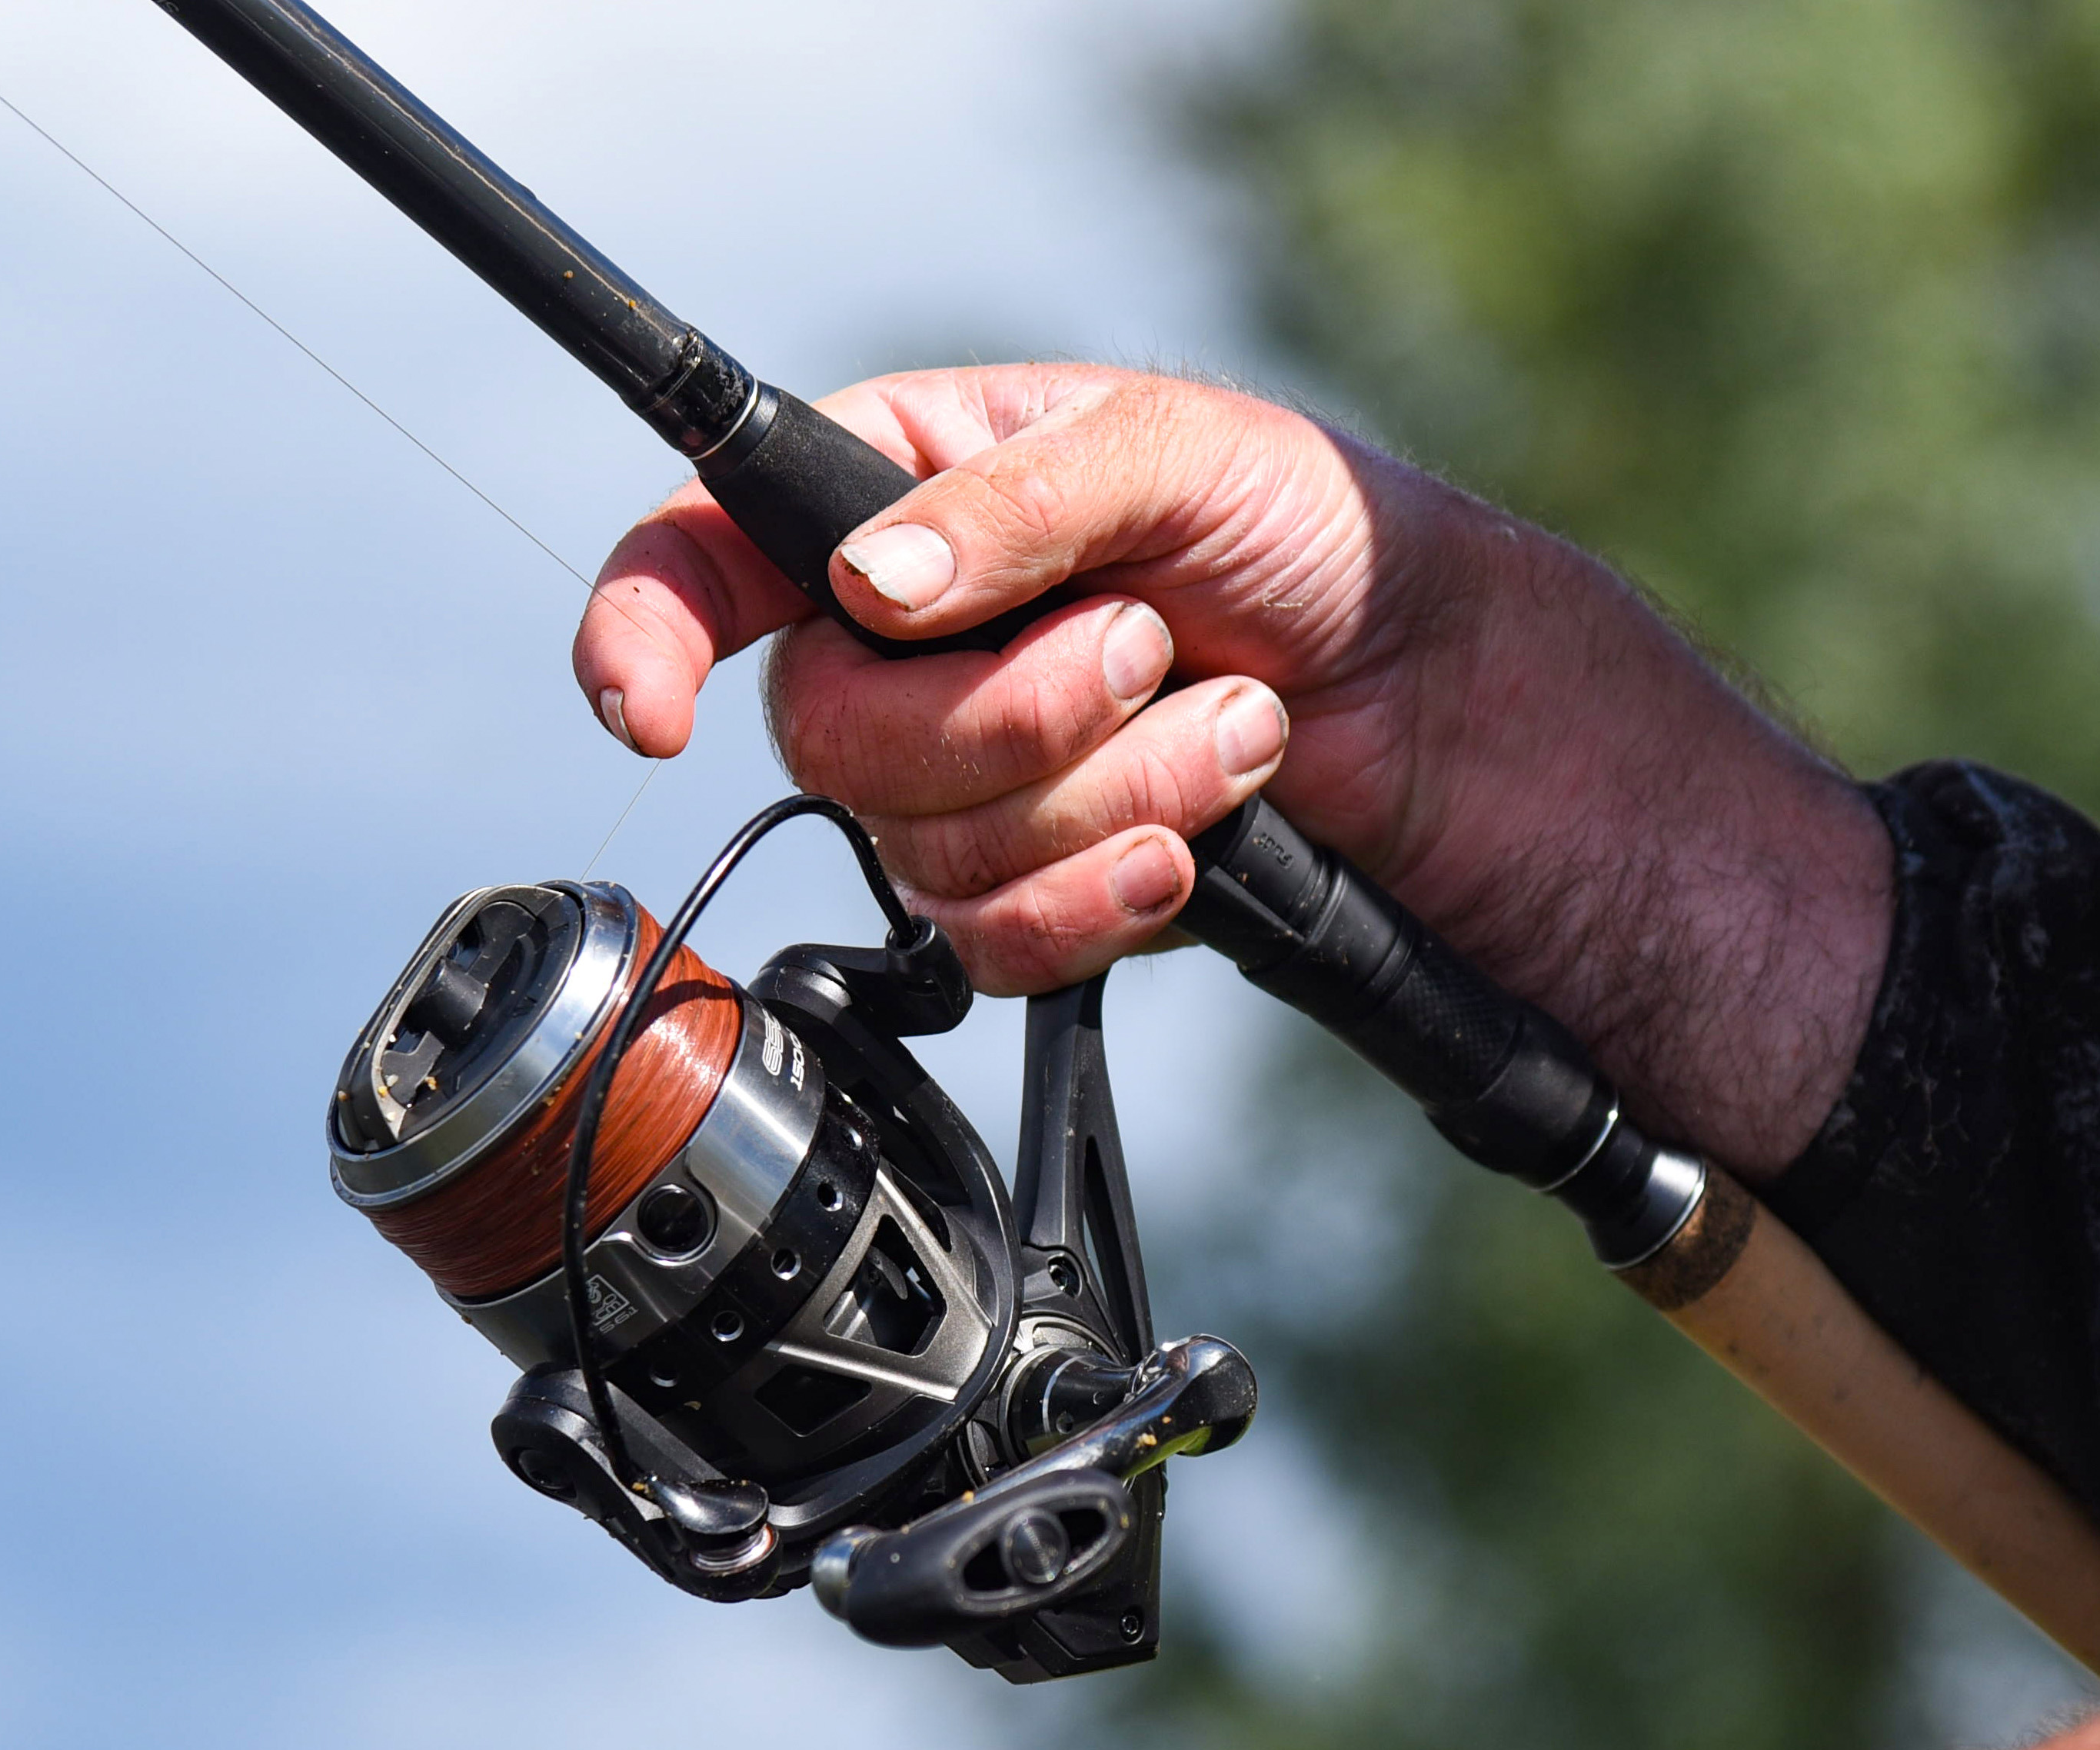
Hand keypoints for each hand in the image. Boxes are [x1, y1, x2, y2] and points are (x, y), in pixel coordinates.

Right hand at [571, 365, 1889, 1172]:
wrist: (1453, 715)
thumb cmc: (1326, 539)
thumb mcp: (1186, 457)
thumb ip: (1018, 503)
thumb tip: (874, 583)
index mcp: (907, 495)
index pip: (706, 553)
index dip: (646, 629)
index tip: (648, 702)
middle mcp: (911, 645)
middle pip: (828, 735)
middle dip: (1012, 716)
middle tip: (1146, 652)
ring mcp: (968, 779)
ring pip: (923, 850)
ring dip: (1101, 799)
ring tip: (1227, 733)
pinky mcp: (1035, 890)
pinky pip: (992, 942)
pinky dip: (1105, 898)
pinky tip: (1198, 844)